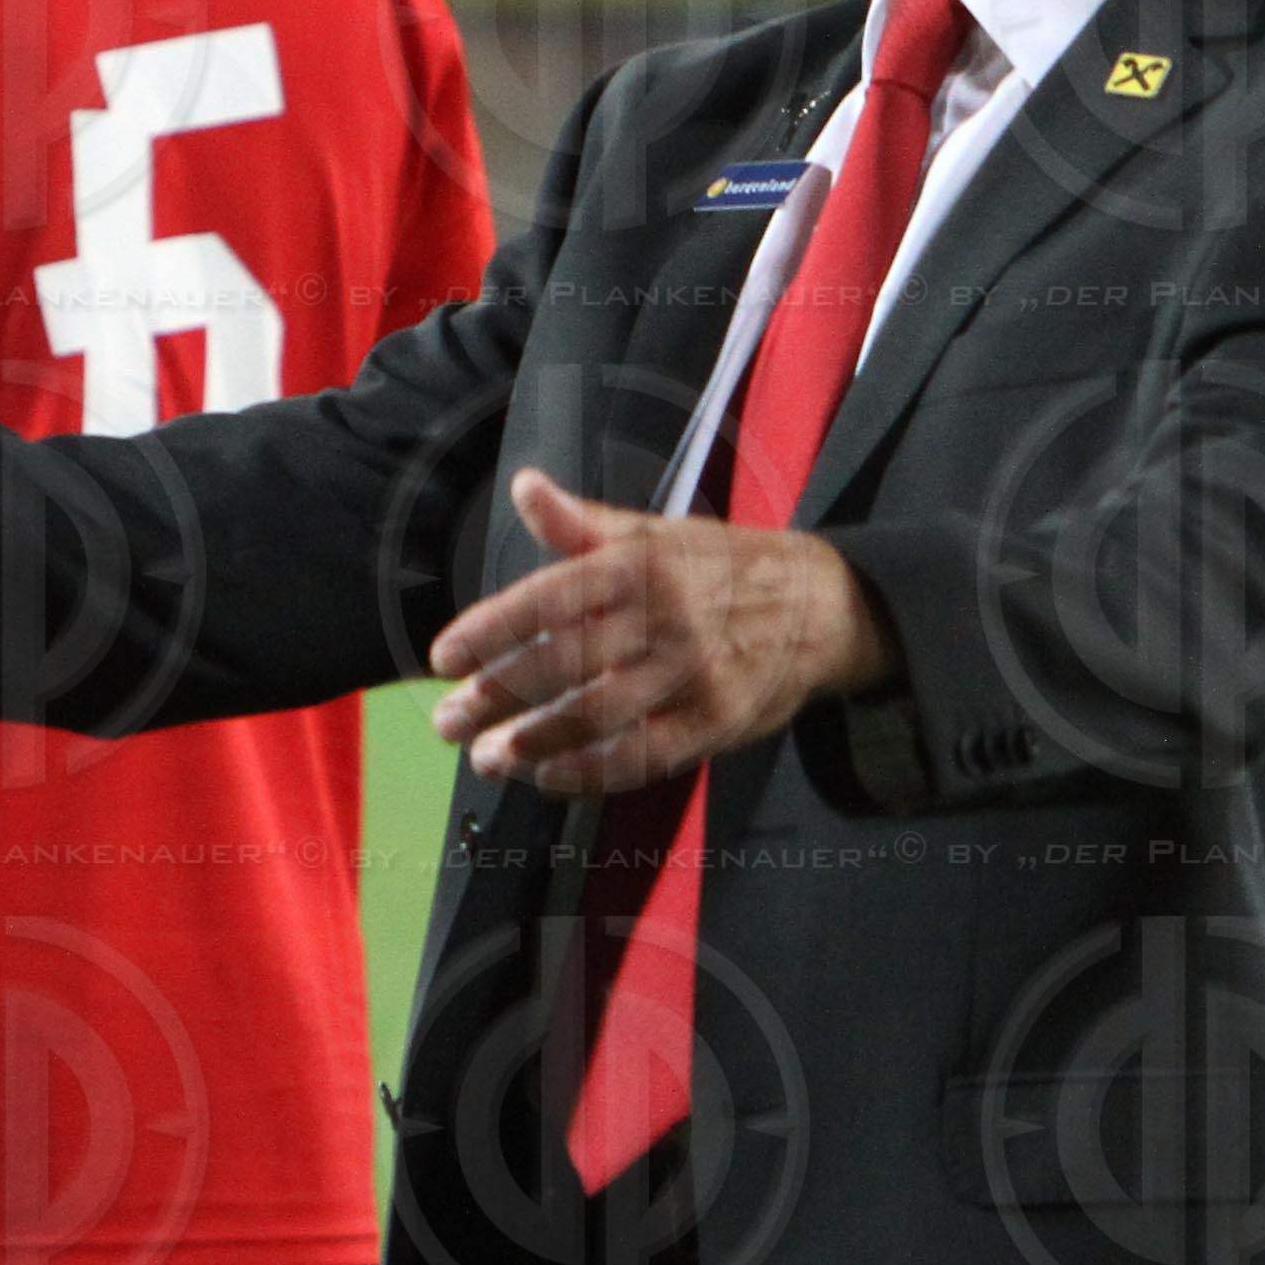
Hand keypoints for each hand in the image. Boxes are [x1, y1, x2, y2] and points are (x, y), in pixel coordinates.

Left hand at [424, 469, 893, 797]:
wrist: (823, 603)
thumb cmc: (719, 567)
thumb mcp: (653, 533)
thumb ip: (581, 525)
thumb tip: (524, 487)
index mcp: (639, 566)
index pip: (549, 598)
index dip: (490, 629)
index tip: (442, 657)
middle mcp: (664, 618)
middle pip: (564, 664)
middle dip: (496, 696)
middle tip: (448, 721)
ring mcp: (693, 674)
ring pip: (598, 716)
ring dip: (534, 743)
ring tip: (486, 757)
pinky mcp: (718, 722)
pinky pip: (644, 756)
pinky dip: (590, 772)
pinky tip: (547, 777)